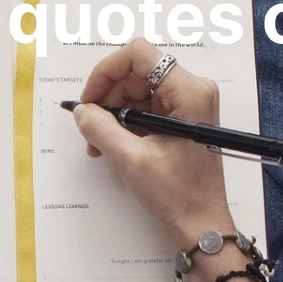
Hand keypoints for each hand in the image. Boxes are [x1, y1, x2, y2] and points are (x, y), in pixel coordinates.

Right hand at [72, 38, 260, 281]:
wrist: (202, 226)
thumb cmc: (177, 196)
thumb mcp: (130, 160)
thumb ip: (100, 129)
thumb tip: (81, 110)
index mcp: (189, 92)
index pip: (139, 55)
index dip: (106, 72)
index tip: (89, 101)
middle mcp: (192, 90)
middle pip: (136, 72)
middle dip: (107, 97)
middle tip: (89, 128)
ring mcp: (188, 105)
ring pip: (137, 90)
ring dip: (112, 113)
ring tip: (98, 145)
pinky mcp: (182, 120)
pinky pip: (145, 108)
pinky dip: (124, 123)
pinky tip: (111, 146)